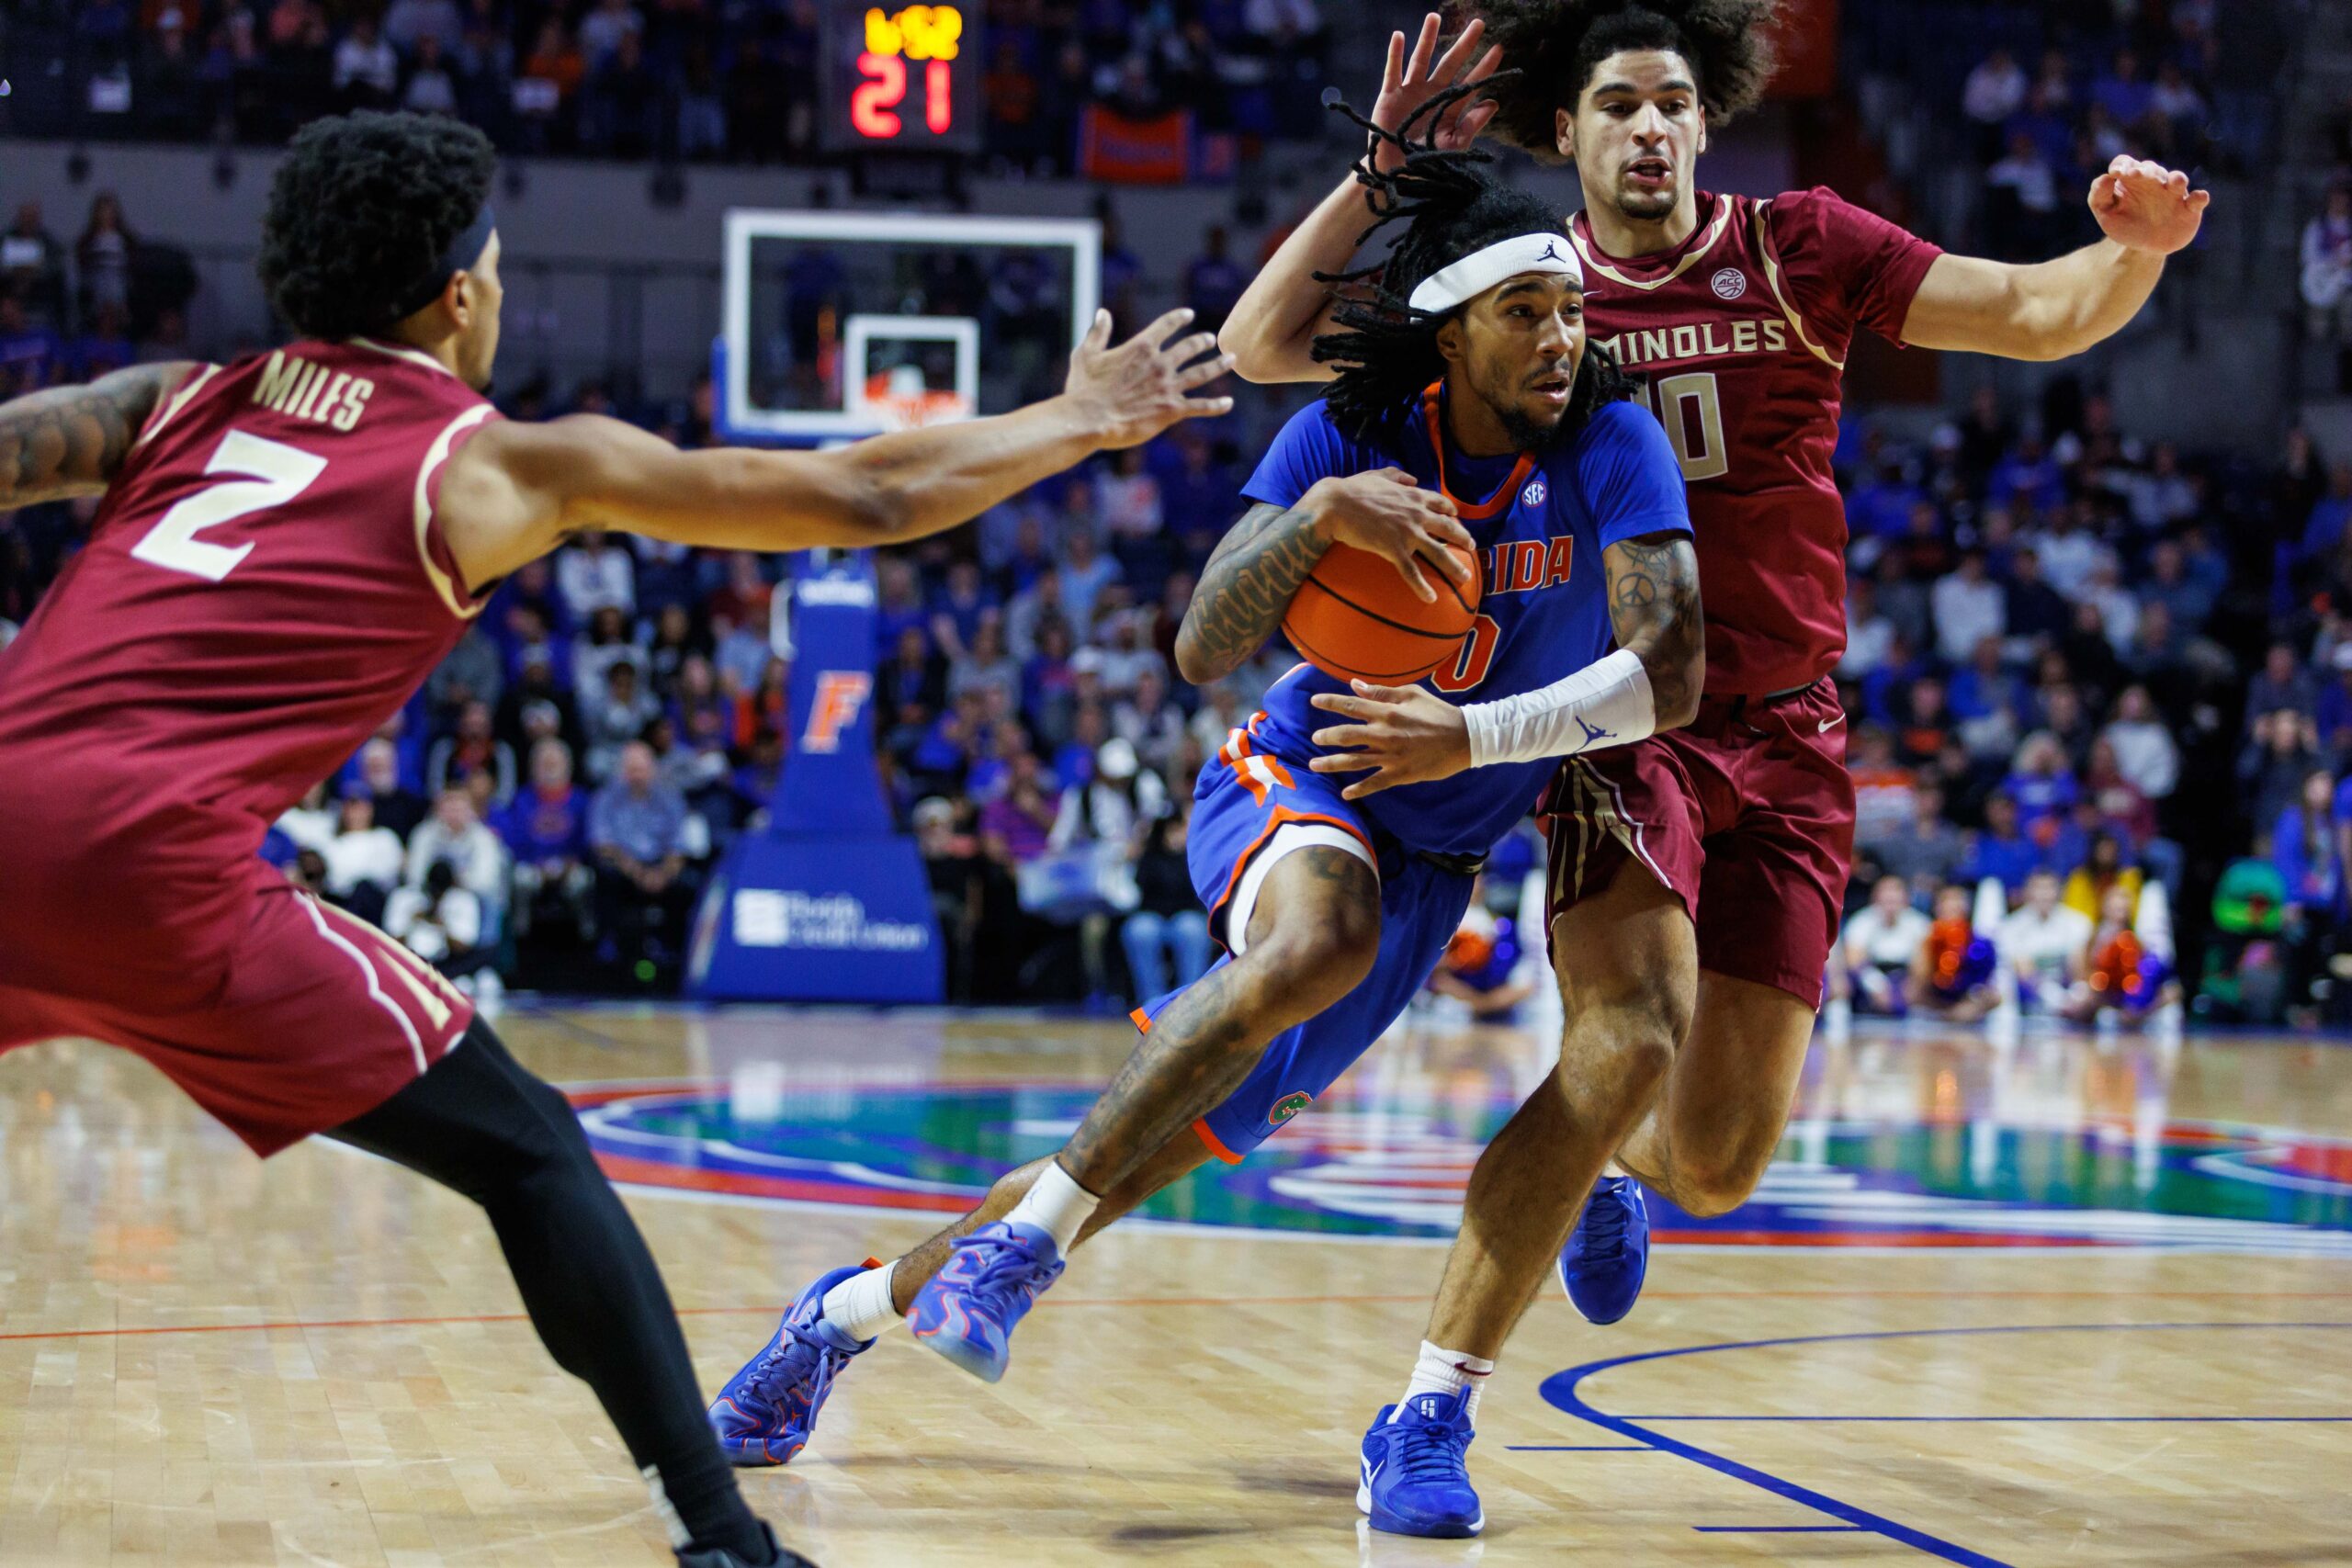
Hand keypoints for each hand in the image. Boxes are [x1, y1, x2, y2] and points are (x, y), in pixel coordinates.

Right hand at [1063, 307, 1235, 448]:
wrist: (1090, 420)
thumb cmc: (1084, 389)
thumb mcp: (1086, 355)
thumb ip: (1097, 333)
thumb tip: (1102, 312)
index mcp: (1141, 347)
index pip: (1166, 325)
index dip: (1179, 318)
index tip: (1189, 315)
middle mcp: (1160, 363)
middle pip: (1189, 347)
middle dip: (1202, 342)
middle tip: (1210, 339)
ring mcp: (1169, 387)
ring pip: (1202, 373)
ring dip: (1218, 365)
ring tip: (1231, 358)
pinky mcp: (1172, 410)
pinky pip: (1200, 406)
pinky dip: (1216, 405)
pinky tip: (1228, 403)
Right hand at [1306, 468, 1476, 603]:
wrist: (1335, 505)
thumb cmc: (1351, 489)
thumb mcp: (1377, 475)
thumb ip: (1396, 475)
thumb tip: (1411, 477)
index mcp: (1412, 495)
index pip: (1440, 503)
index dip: (1450, 510)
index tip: (1457, 517)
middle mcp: (1416, 514)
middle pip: (1448, 528)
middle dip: (1463, 538)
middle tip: (1472, 547)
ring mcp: (1407, 533)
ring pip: (1438, 552)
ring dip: (1454, 566)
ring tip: (1465, 577)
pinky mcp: (1394, 549)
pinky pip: (1412, 572)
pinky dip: (1422, 587)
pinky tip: (1431, 599)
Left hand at [1306, 680, 1471, 798]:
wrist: (1465, 739)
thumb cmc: (1438, 712)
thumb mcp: (1412, 694)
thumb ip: (1382, 691)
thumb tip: (1356, 685)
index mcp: (1388, 712)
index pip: (1352, 705)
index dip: (1330, 702)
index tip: (1314, 701)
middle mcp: (1385, 734)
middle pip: (1346, 736)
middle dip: (1326, 736)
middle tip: (1315, 738)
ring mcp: (1391, 756)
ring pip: (1354, 761)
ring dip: (1331, 763)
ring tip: (1314, 764)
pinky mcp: (1400, 774)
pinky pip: (1375, 783)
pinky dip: (1359, 789)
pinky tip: (1345, 793)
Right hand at [1370, 13, 1503, 173]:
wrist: (1396, 172)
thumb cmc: (1428, 161)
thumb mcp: (1454, 145)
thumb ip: (1472, 124)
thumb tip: (1494, 103)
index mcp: (1449, 106)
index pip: (1471, 82)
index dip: (1484, 66)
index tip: (1499, 48)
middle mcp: (1432, 93)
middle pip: (1450, 63)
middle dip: (1464, 44)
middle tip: (1479, 23)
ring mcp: (1410, 92)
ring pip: (1421, 59)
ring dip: (1427, 38)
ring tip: (1435, 16)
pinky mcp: (1390, 96)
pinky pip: (1393, 71)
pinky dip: (1394, 54)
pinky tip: (1399, 35)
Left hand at [2089, 155, 2208, 256]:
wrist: (2142, 247)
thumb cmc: (2123, 224)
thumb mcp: (2105, 213)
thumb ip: (2099, 195)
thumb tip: (2105, 177)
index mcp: (2132, 179)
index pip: (2125, 162)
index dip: (2122, 164)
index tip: (2116, 173)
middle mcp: (2154, 182)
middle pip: (2150, 169)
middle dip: (2145, 171)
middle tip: (2137, 176)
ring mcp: (2173, 194)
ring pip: (2177, 179)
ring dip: (2175, 179)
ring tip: (2174, 182)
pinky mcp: (2189, 208)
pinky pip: (2198, 199)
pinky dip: (2199, 198)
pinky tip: (2197, 199)